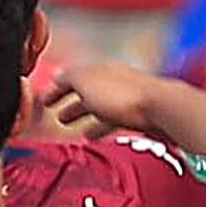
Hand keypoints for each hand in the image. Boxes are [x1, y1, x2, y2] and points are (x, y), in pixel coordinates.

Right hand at [39, 59, 162, 140]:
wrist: (159, 108)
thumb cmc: (123, 95)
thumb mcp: (85, 82)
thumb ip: (69, 78)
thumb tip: (57, 74)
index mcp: (100, 70)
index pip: (73, 77)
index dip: (57, 89)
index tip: (45, 100)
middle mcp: (114, 81)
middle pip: (88, 91)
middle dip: (71, 102)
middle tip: (58, 114)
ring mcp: (127, 98)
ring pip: (100, 107)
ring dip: (85, 115)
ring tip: (73, 128)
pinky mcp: (138, 114)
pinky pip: (112, 120)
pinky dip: (100, 126)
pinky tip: (94, 136)